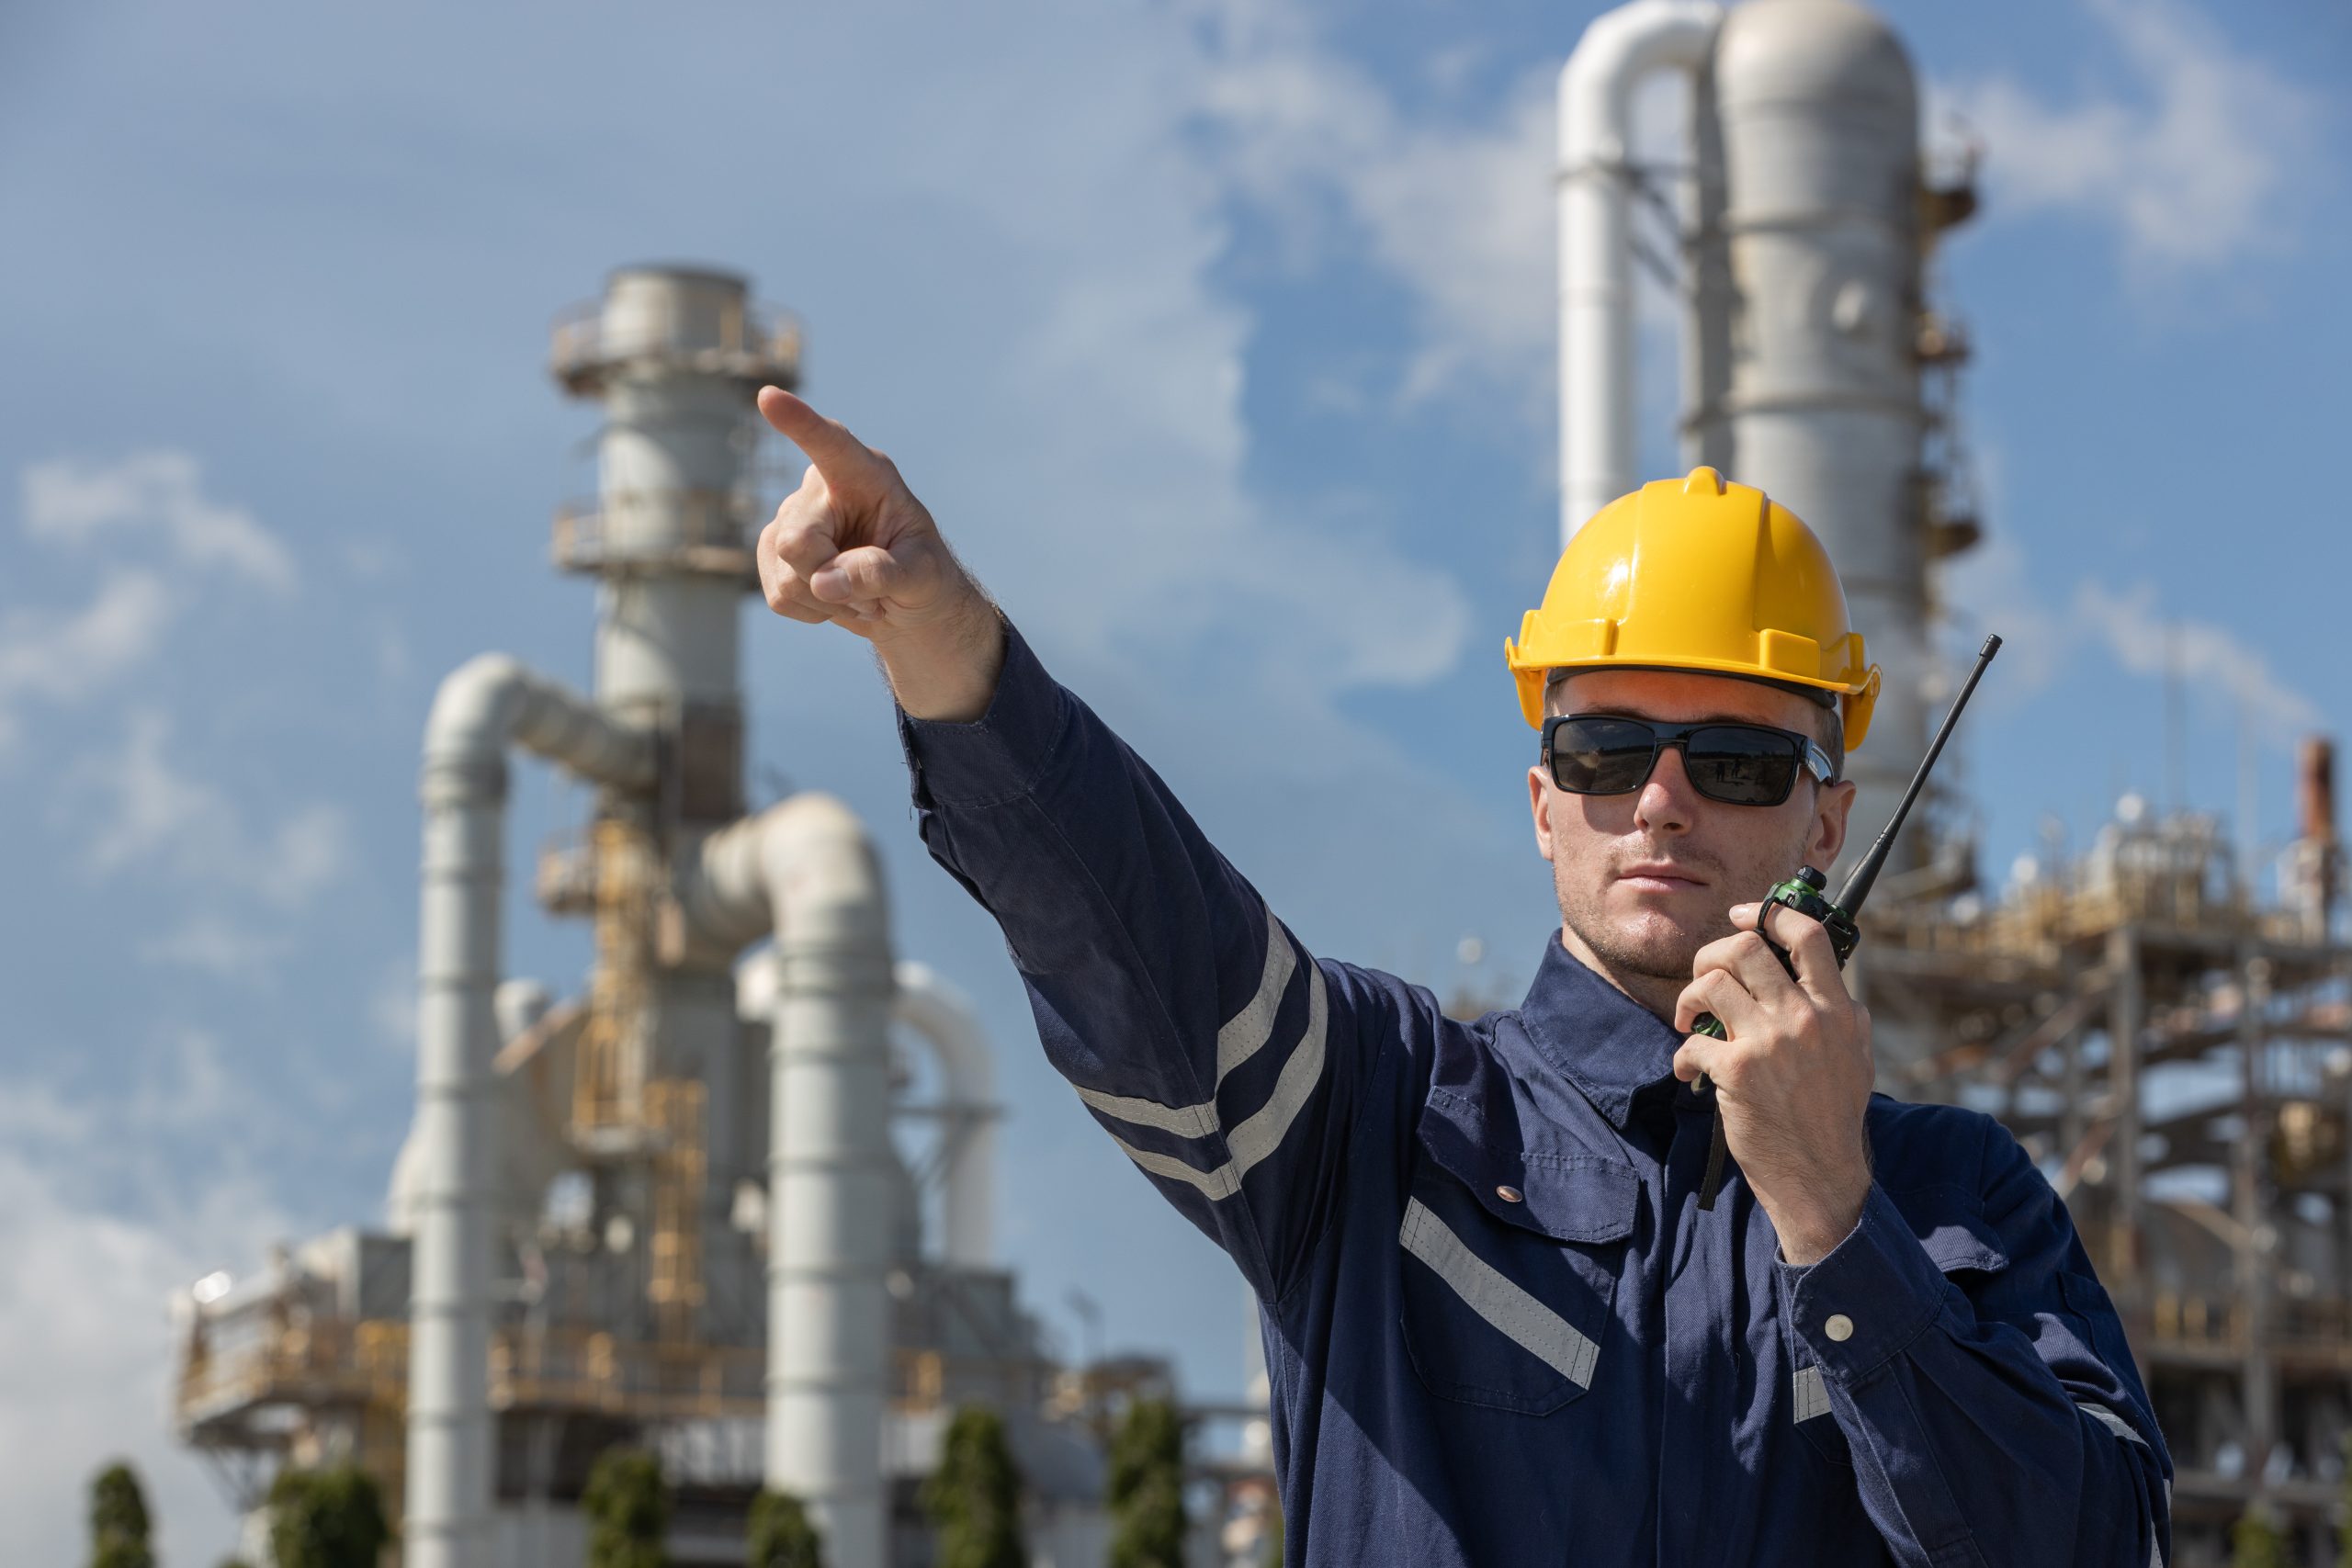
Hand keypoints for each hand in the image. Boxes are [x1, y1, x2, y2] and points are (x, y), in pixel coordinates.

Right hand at [754, 387, 1002, 719]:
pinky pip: (778, 596)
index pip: (830, 444)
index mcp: (865, 475)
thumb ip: (883, 573)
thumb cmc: (924, 577)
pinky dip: (812, 611)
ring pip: (786, 575)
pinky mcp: (772, 555)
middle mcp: (820, 489)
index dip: (800, 423)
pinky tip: (836, 599)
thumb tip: (824, 582)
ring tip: (860, 592)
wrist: (906, 605)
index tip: (769, 397)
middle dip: (831, 578)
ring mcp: (790, 520)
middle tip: (874, 588)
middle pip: (797, 541)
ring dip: (826, 601)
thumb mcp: (923, 576)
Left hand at [1672, 900, 1873, 1263]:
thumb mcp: (1857, 1057)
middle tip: (1703, 980)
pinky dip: (1681, 1055)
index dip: (1768, 913)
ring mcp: (1770, 1043)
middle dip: (1710, 955)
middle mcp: (1805, 1018)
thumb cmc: (1833, 1117)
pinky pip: (1692, 1042)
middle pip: (1744, 948)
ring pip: (1711, 982)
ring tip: (1688, 1022)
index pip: (1807, 936)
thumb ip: (1845, 1015)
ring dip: (1688, 998)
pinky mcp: (1737, 1072)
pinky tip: (1687, 1071)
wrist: (1821, 1175)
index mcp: (1837, 1009)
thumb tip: (1830, 981)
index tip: (1742, 915)